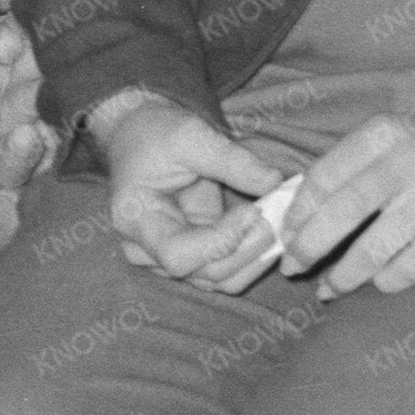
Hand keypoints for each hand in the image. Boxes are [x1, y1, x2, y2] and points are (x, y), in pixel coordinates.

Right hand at [84, 88, 300, 291]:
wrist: (143, 138)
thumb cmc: (158, 133)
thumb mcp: (191, 135)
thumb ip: (232, 160)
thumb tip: (274, 182)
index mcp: (136, 219)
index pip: (178, 254)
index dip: (221, 241)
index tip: (253, 210)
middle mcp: (146, 250)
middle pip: (204, 273)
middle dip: (248, 249)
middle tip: (276, 217)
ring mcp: (169, 258)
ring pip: (220, 280)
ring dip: (255, 257)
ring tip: (278, 224)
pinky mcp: (193, 256)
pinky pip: (227, 271)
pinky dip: (253, 256)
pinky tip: (269, 231)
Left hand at [263, 102, 414, 296]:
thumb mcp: (388, 138)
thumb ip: (348, 167)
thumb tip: (296, 218)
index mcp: (382, 135)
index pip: (323, 177)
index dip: (297, 213)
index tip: (286, 236)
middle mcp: (407, 162)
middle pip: (341, 214)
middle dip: (308, 248)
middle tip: (293, 268)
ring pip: (372, 250)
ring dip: (343, 276)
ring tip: (328, 288)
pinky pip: (408, 269)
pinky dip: (386, 280)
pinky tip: (378, 281)